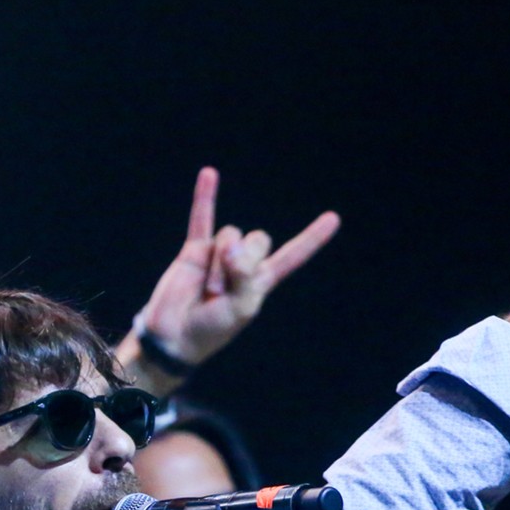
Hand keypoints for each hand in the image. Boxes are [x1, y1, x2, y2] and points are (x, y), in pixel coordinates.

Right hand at [134, 168, 339, 368]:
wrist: (175, 336)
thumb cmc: (213, 329)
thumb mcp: (241, 308)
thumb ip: (244, 275)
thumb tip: (232, 243)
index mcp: (262, 280)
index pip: (293, 255)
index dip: (312, 239)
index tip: (333, 219)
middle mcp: (244, 263)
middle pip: (258, 239)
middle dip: (241, 263)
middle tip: (221, 293)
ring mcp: (220, 253)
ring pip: (230, 236)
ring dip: (218, 264)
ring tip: (207, 289)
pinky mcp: (195, 249)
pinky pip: (202, 217)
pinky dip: (205, 196)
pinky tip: (209, 174)